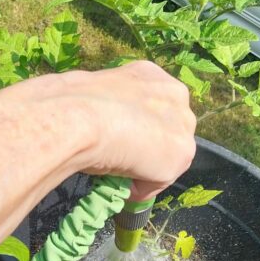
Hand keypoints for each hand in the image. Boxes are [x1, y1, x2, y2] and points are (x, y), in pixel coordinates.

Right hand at [53, 61, 196, 200]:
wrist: (83, 116)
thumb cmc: (76, 103)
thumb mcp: (96, 98)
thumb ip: (111, 110)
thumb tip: (101, 130)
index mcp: (149, 74)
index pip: (150, 107)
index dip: (134, 125)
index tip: (116, 137)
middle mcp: (174, 93)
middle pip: (167, 129)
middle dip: (148, 145)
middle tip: (118, 157)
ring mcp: (183, 123)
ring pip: (167, 155)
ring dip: (145, 167)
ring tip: (116, 169)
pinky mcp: (182, 153)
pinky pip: (159, 179)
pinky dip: (140, 186)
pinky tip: (118, 177)